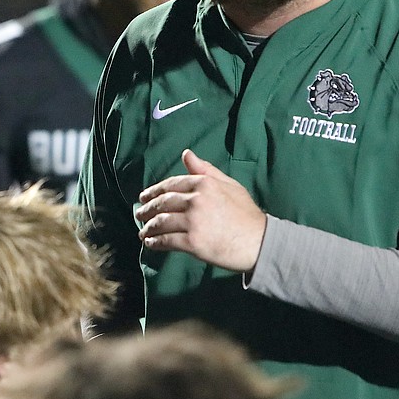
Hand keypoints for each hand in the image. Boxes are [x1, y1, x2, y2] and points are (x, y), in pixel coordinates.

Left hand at [134, 149, 266, 271]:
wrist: (259, 242)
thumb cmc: (247, 214)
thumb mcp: (229, 185)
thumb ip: (206, 170)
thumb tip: (186, 154)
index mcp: (204, 184)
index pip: (171, 185)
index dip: (154, 191)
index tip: (144, 197)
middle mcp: (196, 200)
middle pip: (162, 203)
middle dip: (146, 209)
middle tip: (138, 214)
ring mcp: (193, 221)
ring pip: (161, 222)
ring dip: (148, 228)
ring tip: (143, 232)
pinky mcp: (192, 242)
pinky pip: (166, 240)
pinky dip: (155, 242)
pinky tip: (150, 244)